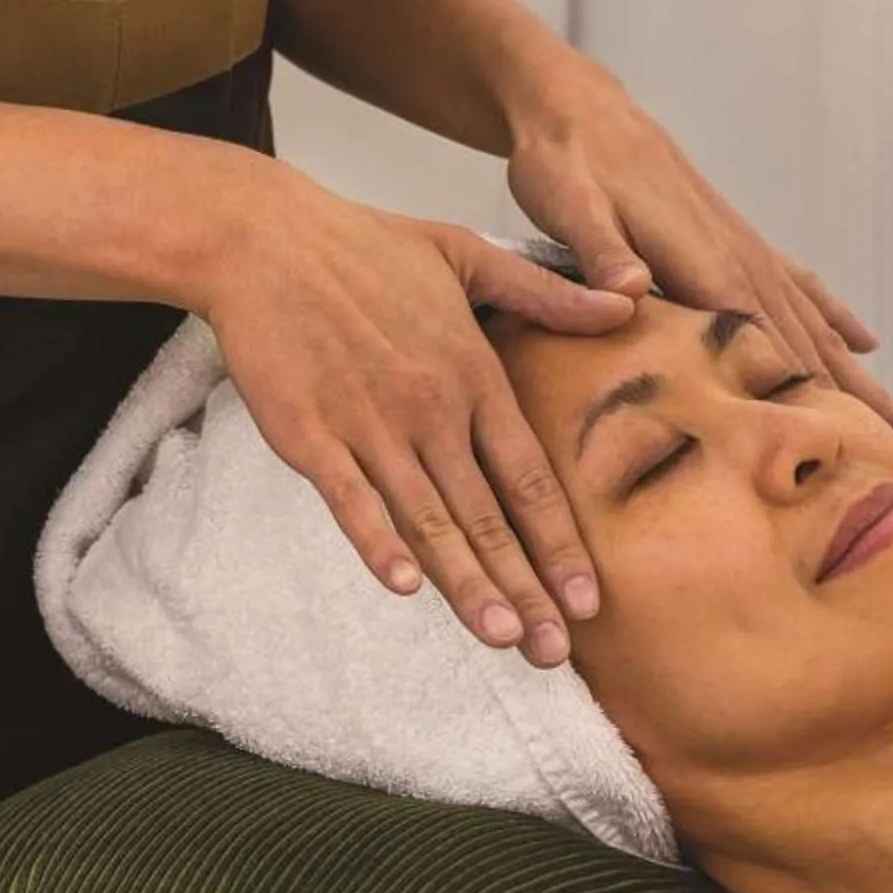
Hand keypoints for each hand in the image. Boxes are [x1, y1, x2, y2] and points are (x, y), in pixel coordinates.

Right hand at [198, 168, 636, 664]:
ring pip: (428, 521)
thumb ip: (548, 293)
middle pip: (488, 516)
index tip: (589, 599)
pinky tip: (405, 587)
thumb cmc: (365, 246)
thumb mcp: (469, 254)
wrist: (264, 241)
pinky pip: (351, 501)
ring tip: (502, 638)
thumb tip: (628, 303)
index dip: (561, 542)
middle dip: (525, 589)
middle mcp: (431, 410)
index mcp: (473, 374)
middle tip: (556, 652)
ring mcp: (369, 425)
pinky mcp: (310, 436)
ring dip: (467, 585)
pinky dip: (377, 544)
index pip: (530, 476)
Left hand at [504, 50, 892, 442]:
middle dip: (855, 400)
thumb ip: (602, 253)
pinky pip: (800, 287)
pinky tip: (864, 342)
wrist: (576, 105)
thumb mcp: (568, 205)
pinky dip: (835, 317)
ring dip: (859, 372)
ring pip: (815, 322)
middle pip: (809, 343)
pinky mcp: (734, 239)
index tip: (846, 445)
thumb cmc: (564, 161)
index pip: (766, 344)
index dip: (805, 395)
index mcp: (703, 261)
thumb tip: (630, 291)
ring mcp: (743, 247)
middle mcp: (738, 257)